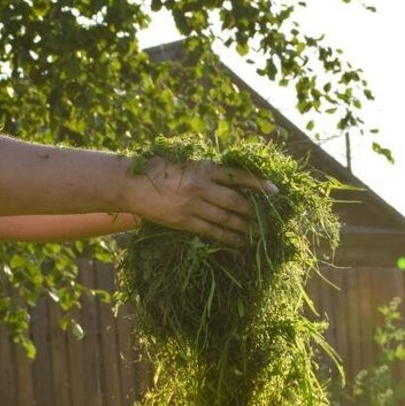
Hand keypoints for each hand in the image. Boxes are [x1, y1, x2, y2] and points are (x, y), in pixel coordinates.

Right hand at [129, 157, 277, 245]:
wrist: (129, 184)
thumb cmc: (158, 169)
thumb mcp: (184, 161)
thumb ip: (206, 170)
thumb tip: (232, 179)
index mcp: (203, 167)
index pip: (238, 176)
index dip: (258, 184)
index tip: (275, 191)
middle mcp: (200, 186)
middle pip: (236, 202)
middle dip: (254, 212)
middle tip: (268, 220)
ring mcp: (192, 205)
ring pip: (226, 220)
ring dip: (244, 228)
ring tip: (257, 234)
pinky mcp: (184, 222)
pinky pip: (212, 233)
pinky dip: (228, 239)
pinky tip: (239, 244)